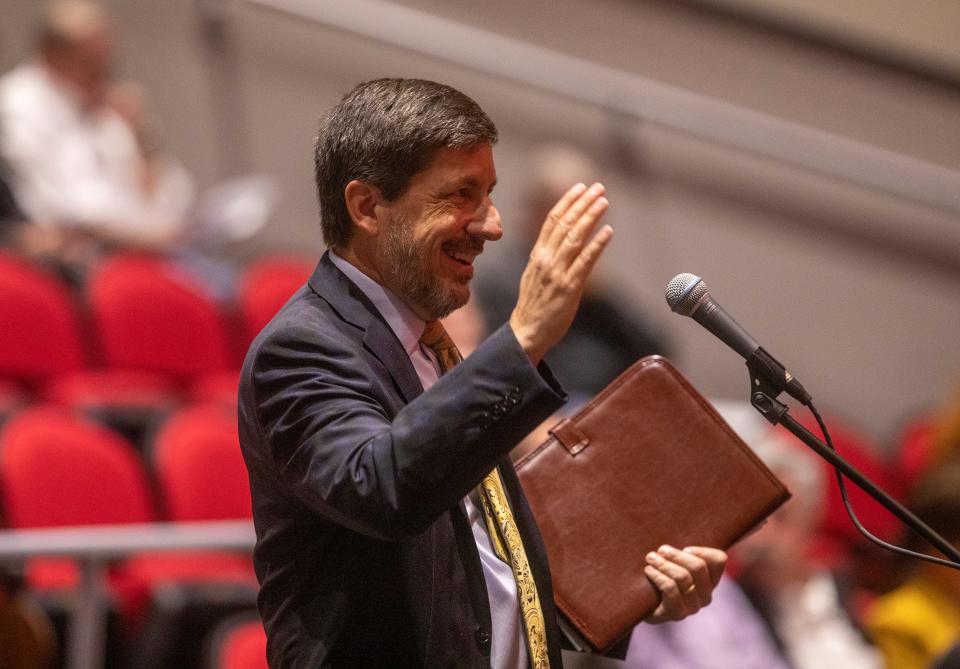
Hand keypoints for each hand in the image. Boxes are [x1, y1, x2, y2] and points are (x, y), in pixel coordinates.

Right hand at [509, 182, 611, 363]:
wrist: (527, 332)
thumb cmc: (534, 305)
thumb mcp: (535, 274)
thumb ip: (548, 256)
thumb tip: (562, 241)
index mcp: (537, 254)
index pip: (552, 220)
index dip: (567, 201)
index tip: (581, 187)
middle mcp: (546, 259)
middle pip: (565, 223)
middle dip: (582, 203)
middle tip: (599, 187)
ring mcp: (557, 272)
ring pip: (575, 237)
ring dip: (590, 217)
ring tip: (604, 201)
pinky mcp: (569, 287)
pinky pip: (585, 261)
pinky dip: (597, 244)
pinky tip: (608, 231)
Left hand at [642, 545, 726, 623]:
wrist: (644, 604)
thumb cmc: (660, 575)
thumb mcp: (673, 560)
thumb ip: (681, 550)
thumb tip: (679, 526)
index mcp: (711, 579)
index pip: (719, 560)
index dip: (703, 550)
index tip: (685, 547)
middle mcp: (706, 595)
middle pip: (698, 567)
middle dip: (676, 555)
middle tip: (660, 550)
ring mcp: (693, 606)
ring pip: (683, 577)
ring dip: (663, 564)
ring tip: (650, 558)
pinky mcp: (678, 614)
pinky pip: (670, 589)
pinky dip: (658, 576)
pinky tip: (648, 570)